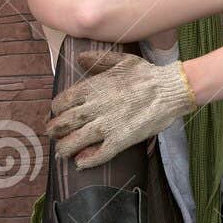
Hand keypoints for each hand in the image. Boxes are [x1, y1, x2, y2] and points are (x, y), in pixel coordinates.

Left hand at [44, 50, 195, 168]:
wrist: (169, 89)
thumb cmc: (147, 74)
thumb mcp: (121, 61)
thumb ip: (98, 60)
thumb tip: (80, 58)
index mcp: (92, 87)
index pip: (63, 101)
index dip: (56, 110)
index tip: (56, 114)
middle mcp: (95, 107)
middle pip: (64, 122)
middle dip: (54, 130)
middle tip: (53, 135)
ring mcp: (107, 124)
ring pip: (76, 140)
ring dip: (65, 148)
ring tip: (61, 152)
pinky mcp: (121, 139)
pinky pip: (99, 153)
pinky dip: (87, 160)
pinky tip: (80, 163)